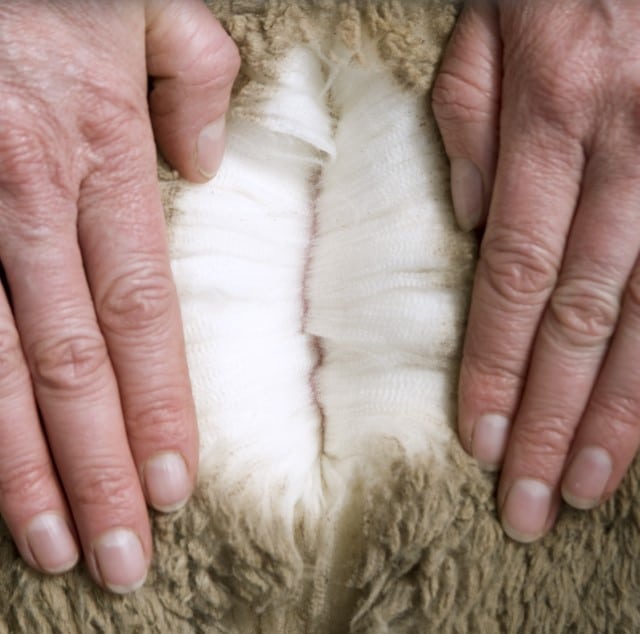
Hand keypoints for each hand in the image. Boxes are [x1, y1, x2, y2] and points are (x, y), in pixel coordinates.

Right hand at [0, 1, 238, 590]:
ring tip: (54, 546)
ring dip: (21, 468)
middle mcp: (25, 195)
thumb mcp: (148, 6)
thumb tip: (205, 163)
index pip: (141, 312)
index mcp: (97, 151)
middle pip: (70, 363)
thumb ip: (192, 79)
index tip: (175, 486)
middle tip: (122, 556)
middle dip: (95, 469)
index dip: (158, 405)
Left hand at [433, 0, 639, 540]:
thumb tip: (469, 223)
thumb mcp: (484, 36)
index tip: (478, 438)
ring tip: (580, 485)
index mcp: (555, 119)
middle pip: (582, 316)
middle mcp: (628, 156)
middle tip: (525, 500)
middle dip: (551, 416)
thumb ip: (467, 128)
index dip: (496, 364)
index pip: (515, 275)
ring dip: (616, 414)